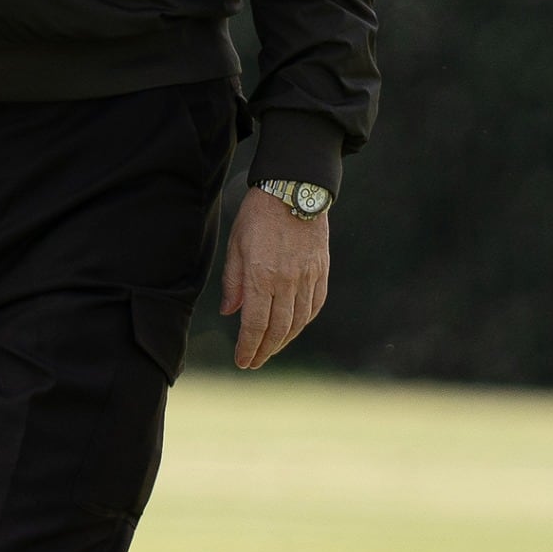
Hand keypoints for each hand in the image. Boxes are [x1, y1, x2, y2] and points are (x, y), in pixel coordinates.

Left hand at [220, 186, 329, 370]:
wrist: (293, 189)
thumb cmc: (258, 216)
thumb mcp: (236, 246)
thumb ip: (234, 282)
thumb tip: (231, 312)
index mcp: (261, 277)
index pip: (255, 325)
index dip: (248, 347)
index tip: (242, 361)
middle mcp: (287, 282)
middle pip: (278, 329)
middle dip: (265, 350)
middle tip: (254, 361)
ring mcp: (308, 277)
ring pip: (298, 321)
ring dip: (284, 340)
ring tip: (271, 348)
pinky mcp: (321, 271)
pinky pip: (315, 305)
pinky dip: (304, 321)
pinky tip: (294, 327)